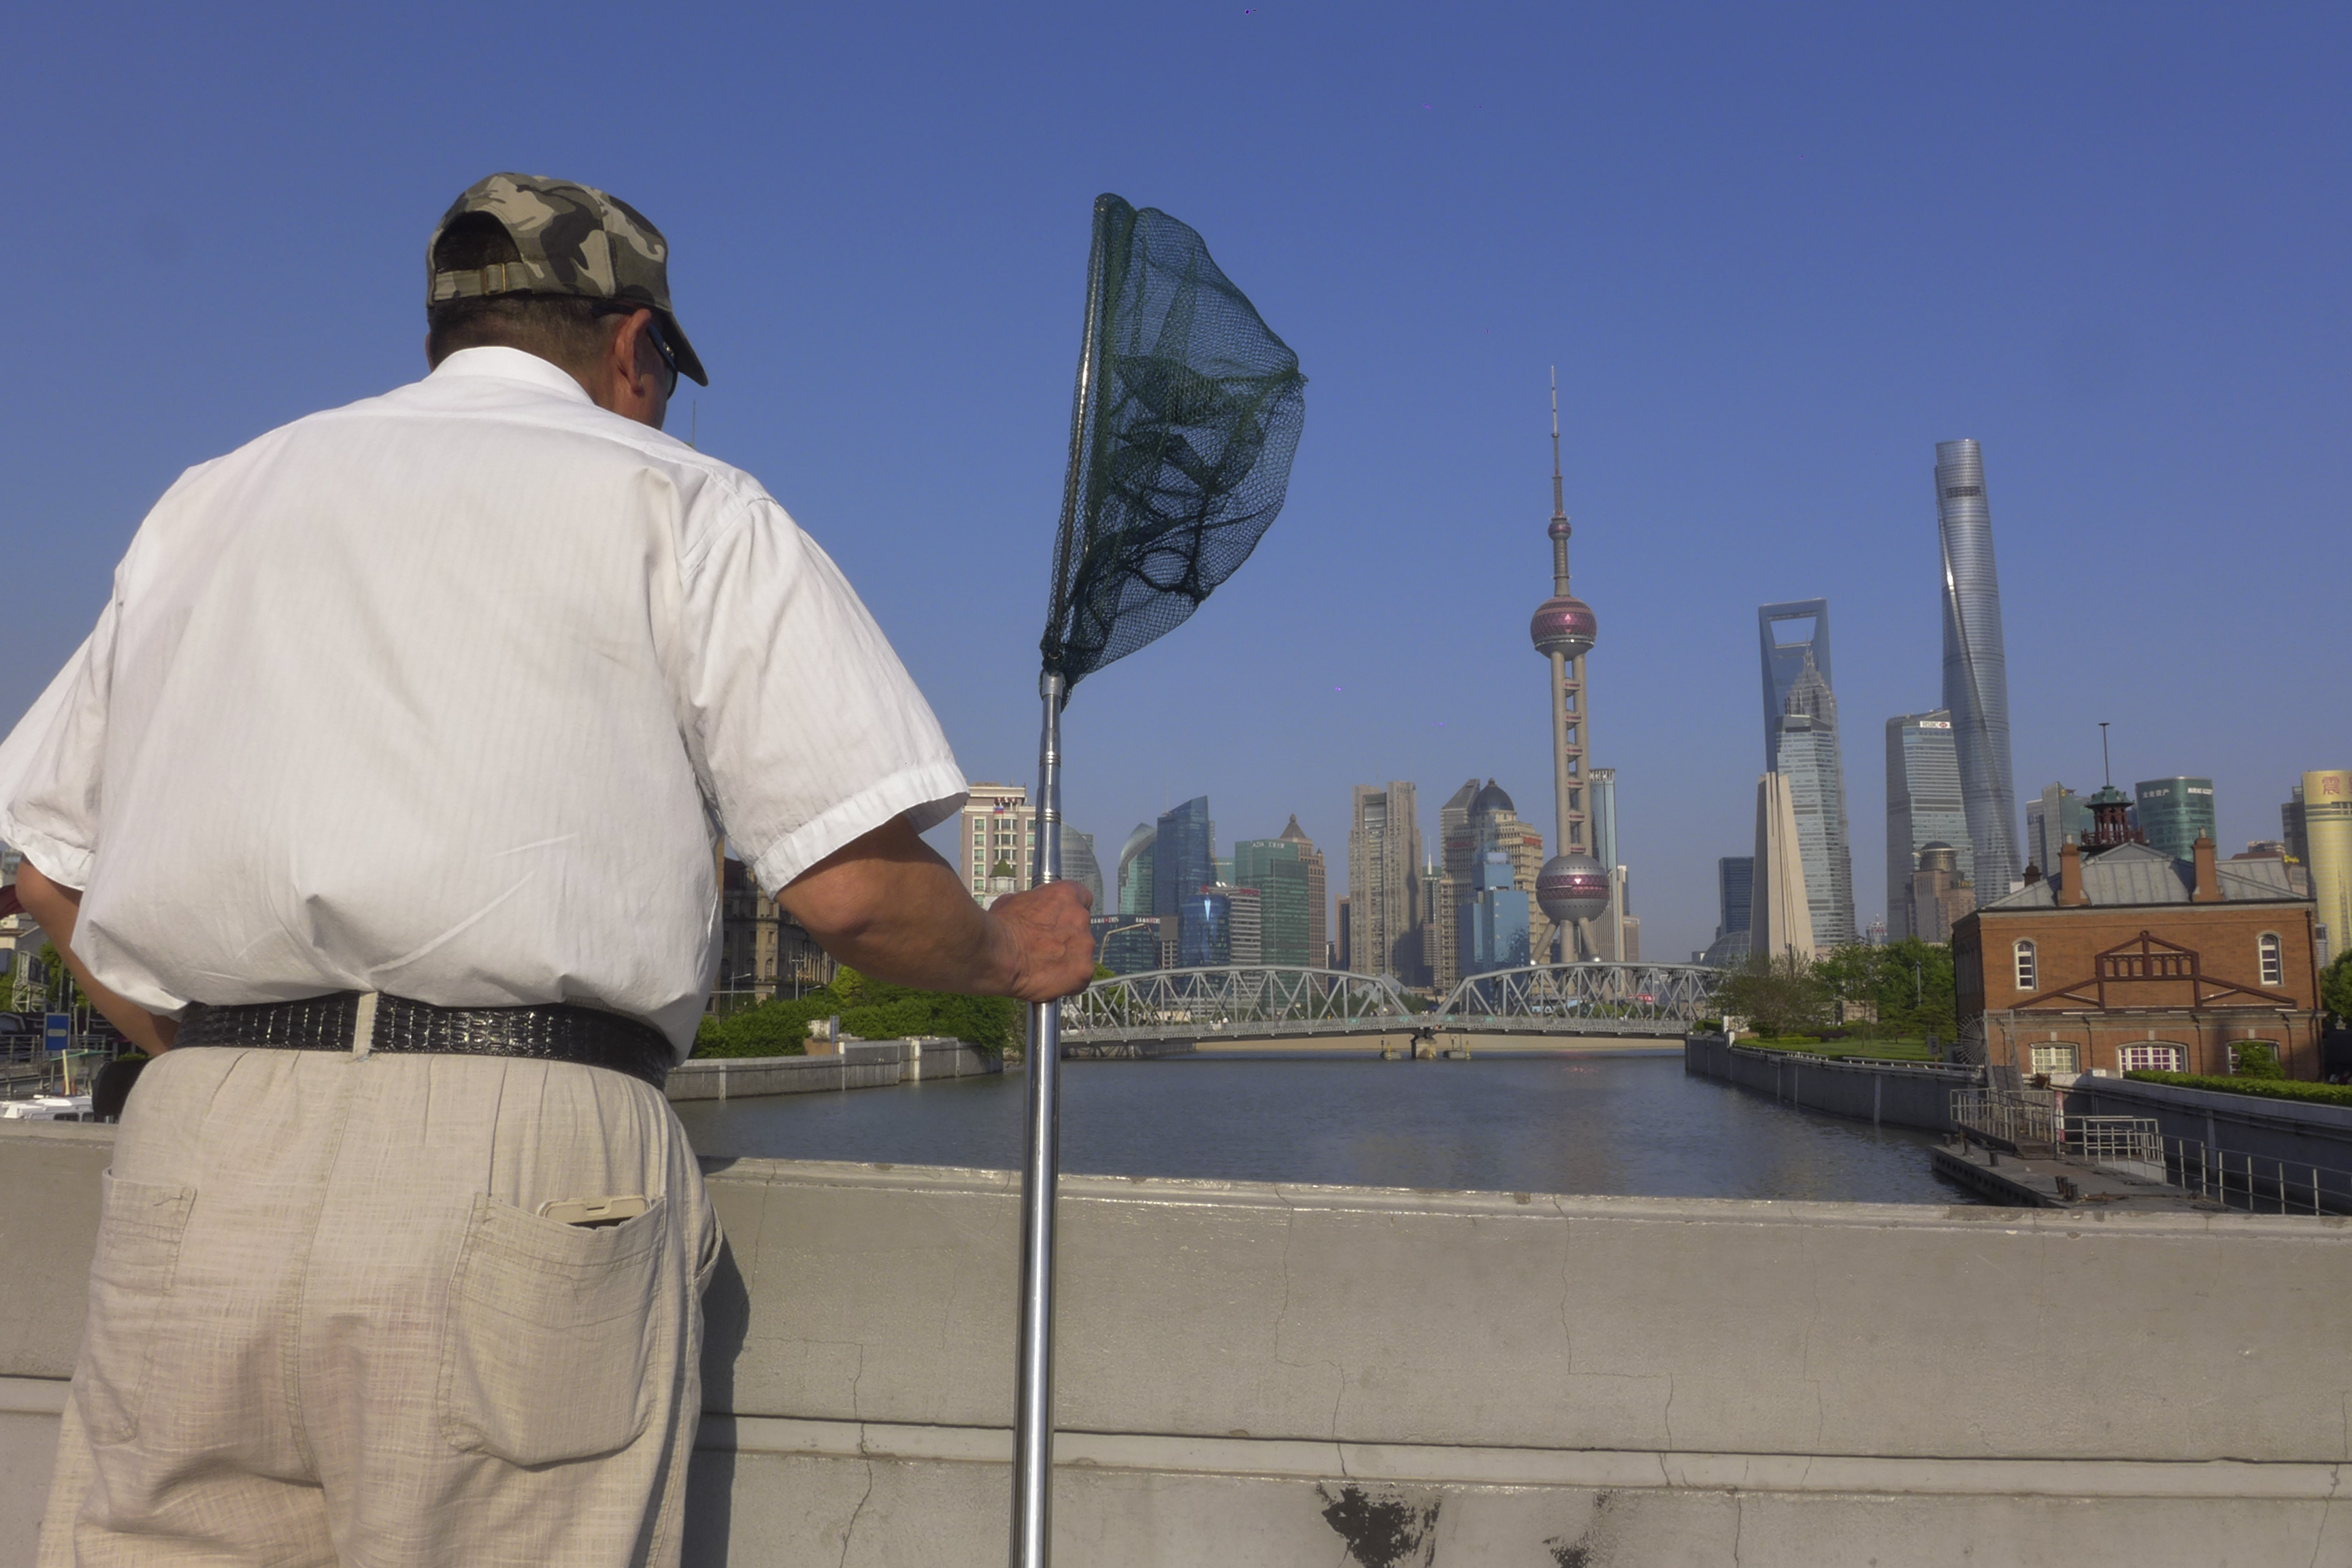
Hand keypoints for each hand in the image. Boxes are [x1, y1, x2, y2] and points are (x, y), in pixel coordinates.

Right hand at [986, 880, 1095, 1002]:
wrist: (998, 954)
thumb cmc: (1000, 928)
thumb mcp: (1012, 902)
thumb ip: (1031, 904)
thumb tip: (1029, 911)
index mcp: (1066, 894)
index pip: (1082, 898)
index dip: (1069, 911)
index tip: (1060, 921)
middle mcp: (1080, 917)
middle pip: (1081, 928)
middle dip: (1067, 937)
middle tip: (1046, 947)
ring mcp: (1085, 944)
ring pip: (1082, 953)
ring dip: (1068, 959)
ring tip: (1044, 966)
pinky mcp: (1084, 970)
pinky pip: (1080, 977)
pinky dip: (1067, 980)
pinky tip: (1049, 980)